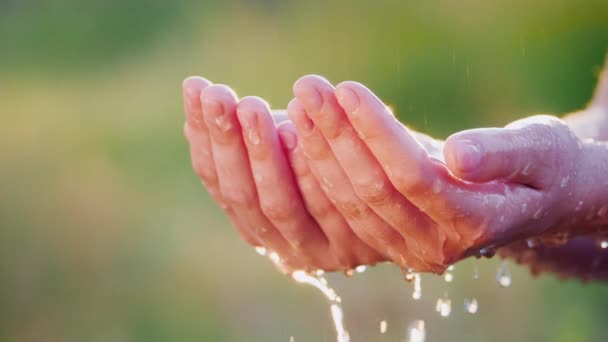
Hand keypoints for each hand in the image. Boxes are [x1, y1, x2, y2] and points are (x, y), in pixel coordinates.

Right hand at [182, 77, 381, 272]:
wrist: (422, 206)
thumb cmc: (347, 163)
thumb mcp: (294, 150)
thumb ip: (256, 143)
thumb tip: (198, 114)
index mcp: (263, 226)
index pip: (220, 184)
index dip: (205, 137)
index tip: (197, 90)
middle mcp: (285, 246)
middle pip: (244, 198)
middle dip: (228, 144)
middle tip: (220, 97)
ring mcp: (319, 251)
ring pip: (278, 205)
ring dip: (263, 154)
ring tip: (251, 106)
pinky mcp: (357, 247)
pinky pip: (325, 209)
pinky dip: (307, 171)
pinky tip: (295, 131)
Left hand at [287, 75, 585, 271]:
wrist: (536, 199)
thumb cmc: (544, 167)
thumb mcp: (541, 152)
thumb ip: (503, 154)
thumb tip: (459, 155)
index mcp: (473, 222)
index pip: (412, 176)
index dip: (376, 133)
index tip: (347, 89)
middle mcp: (435, 246)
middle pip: (372, 189)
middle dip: (336, 135)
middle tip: (308, 88)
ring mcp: (407, 248)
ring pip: (350, 202)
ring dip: (319, 152)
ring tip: (300, 104)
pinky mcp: (387, 241)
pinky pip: (342, 211)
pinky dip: (318, 175)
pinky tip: (300, 137)